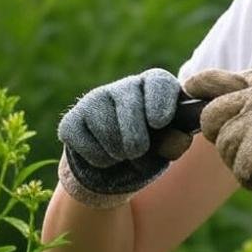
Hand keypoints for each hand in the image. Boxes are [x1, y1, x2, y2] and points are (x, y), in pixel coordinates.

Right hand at [57, 68, 183, 207]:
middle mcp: (125, 86)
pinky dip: (98, 158)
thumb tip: (180, 139)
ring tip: (124, 156)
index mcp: (155, 86)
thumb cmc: (152, 150)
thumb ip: (176, 142)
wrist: (118, 169)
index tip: (159, 123)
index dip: (159, 100)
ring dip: (118, 151)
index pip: (159, 82)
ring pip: (105, 126)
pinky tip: (105, 157)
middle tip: (138, 152)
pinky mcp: (72, 120)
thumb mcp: (169, 147)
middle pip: (129, 105)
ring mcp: (95, 99)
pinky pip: (83, 140)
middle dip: (135, 136)